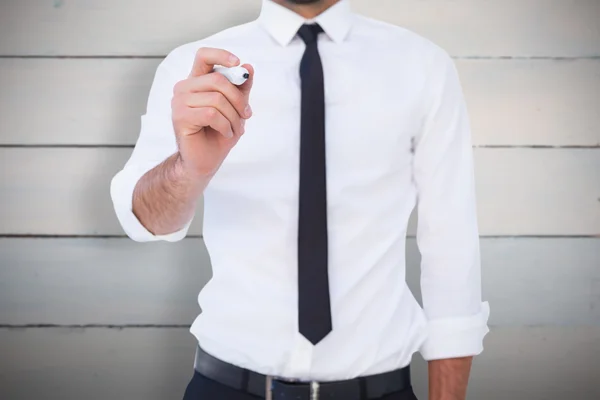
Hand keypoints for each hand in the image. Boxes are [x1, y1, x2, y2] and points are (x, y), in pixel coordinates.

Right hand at [171, 47, 253, 176]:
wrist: (205, 160)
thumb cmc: (219, 133)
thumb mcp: (236, 108)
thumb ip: (241, 87)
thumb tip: (248, 67)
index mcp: (197, 82)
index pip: (204, 56)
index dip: (221, 55)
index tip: (238, 63)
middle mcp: (184, 88)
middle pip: (218, 80)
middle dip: (238, 100)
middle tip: (246, 115)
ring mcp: (179, 102)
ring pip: (217, 99)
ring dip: (233, 117)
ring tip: (234, 129)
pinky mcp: (180, 117)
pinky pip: (211, 114)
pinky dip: (225, 126)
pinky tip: (225, 133)